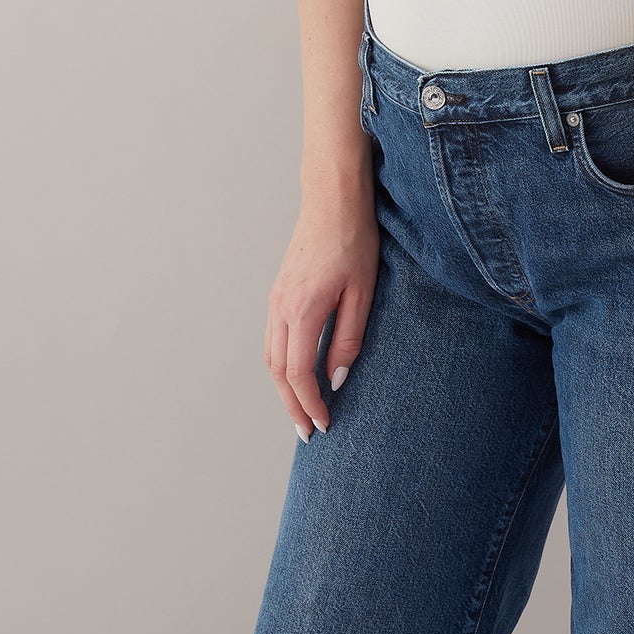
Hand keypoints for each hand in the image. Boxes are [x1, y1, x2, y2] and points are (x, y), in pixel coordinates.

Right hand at [263, 191, 378, 441]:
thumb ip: (348, 339)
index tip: (324, 425)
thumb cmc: (354, 241)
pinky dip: (281, 365)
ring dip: (283, 389)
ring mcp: (275, 299)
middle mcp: (280, 308)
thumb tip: (337, 379)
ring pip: (270, 357)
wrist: (333, 200)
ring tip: (301, 411)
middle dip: (291, 407)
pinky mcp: (278, 292)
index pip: (299, 374)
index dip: (310, 404)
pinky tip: (297, 374)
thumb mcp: (363, 292)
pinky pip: (272, 339)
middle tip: (308, 433)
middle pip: (278, 372)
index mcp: (302, 310)